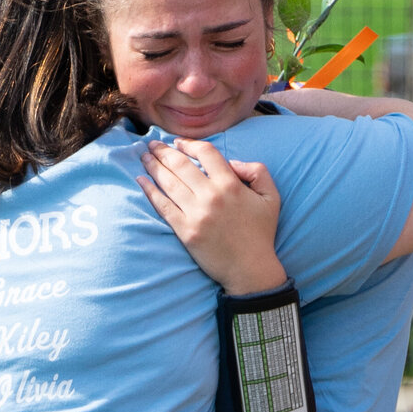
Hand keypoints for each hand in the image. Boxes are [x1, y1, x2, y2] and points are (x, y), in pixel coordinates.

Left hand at [139, 138, 287, 295]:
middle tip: (152, 144)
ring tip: (144, 157)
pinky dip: (150, 192)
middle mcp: (211, 196)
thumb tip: (232, 162)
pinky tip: (141, 181)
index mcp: (231, 184)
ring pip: (168, 183)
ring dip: (153, 167)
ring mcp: (196, 214)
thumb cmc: (261, 233)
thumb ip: (257, 171)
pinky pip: (163, 206)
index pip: (206, 153)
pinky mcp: (185, 231)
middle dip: (163, 152)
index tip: (178, 143)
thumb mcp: (271, 197)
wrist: (250, 269)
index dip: (189, 144)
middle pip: (180, 165)